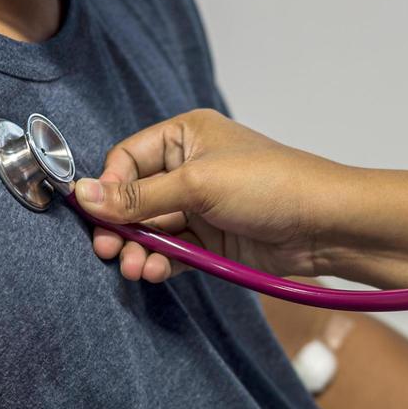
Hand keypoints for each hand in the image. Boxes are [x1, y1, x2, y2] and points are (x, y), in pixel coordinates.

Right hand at [73, 109, 344, 281]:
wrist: (324, 225)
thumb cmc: (270, 185)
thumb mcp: (198, 184)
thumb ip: (140, 195)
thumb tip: (83, 196)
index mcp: (186, 136)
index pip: (127, 158)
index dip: (109, 187)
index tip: (95, 215)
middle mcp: (190, 168)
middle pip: (134, 198)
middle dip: (120, 225)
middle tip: (108, 250)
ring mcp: (201, 206)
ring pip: (152, 229)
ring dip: (138, 249)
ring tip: (134, 268)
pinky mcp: (212, 240)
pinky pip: (173, 251)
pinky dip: (159, 262)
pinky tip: (152, 272)